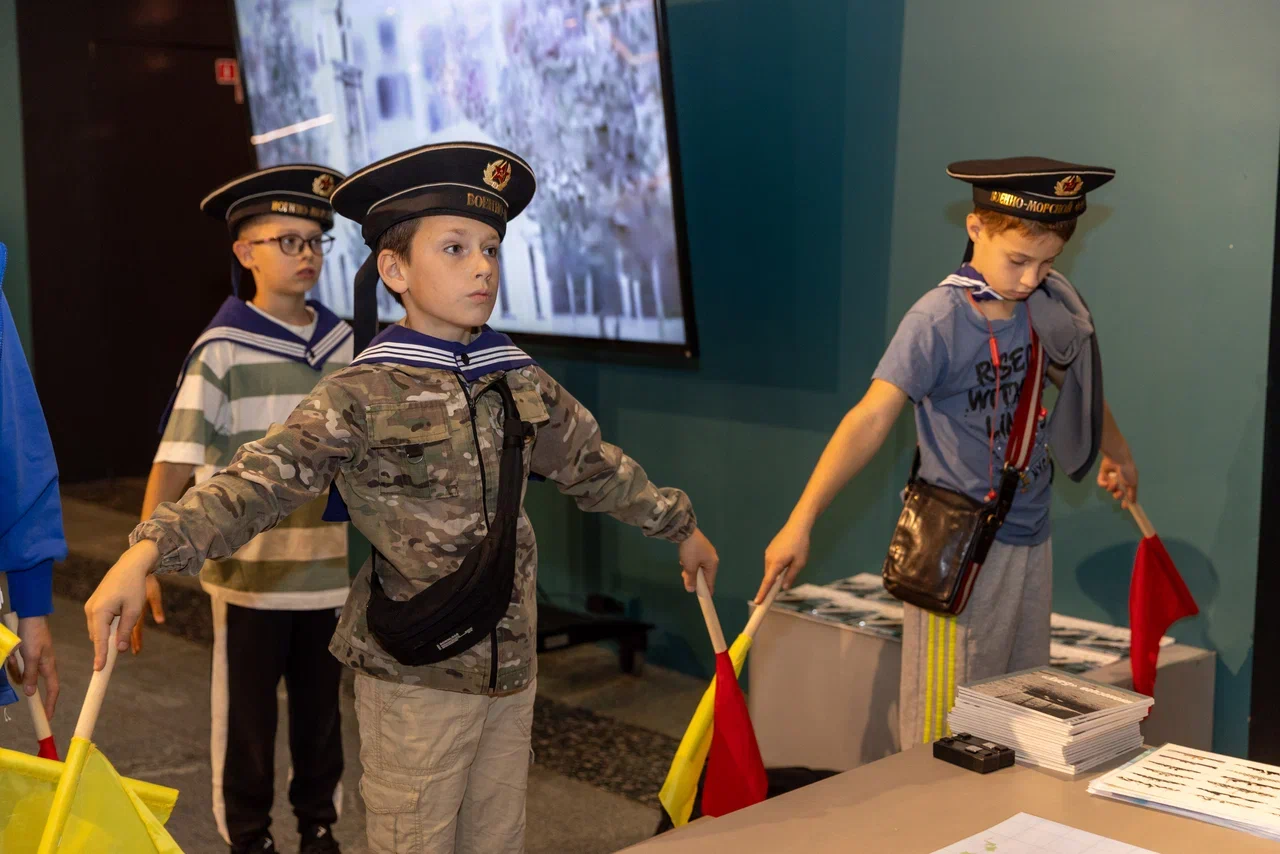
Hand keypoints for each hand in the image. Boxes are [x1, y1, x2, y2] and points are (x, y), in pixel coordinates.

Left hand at [13, 616, 57, 719]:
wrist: (29, 617)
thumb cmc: (33, 635)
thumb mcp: (31, 656)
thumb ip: (31, 675)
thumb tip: (30, 694)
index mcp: (49, 667)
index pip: (53, 690)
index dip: (50, 704)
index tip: (46, 718)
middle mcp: (42, 666)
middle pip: (31, 683)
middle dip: (20, 678)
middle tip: (14, 663)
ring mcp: (34, 661)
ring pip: (21, 676)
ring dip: (14, 669)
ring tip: (13, 655)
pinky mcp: (26, 657)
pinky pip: (17, 667)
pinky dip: (13, 663)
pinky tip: (12, 654)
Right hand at [85, 540, 159, 669]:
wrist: (130, 565)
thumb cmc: (134, 586)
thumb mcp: (133, 610)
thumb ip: (125, 630)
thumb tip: (118, 649)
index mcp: (99, 612)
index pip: (99, 639)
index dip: (100, 655)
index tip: (99, 669)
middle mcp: (91, 610)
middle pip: (97, 636)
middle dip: (105, 646)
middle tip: (111, 662)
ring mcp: (91, 606)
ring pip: (98, 629)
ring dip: (107, 636)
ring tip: (119, 641)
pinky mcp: (95, 604)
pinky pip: (99, 622)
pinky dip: (107, 627)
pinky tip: (117, 627)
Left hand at [678, 528, 718, 593]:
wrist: (685, 530)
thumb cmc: (690, 550)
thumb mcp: (689, 567)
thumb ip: (691, 579)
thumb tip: (691, 590)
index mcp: (713, 564)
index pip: (711, 582)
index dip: (706, 590)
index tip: (704, 598)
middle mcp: (712, 558)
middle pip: (704, 574)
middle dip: (695, 577)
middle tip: (685, 576)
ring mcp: (706, 551)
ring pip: (699, 566)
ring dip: (691, 569)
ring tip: (683, 566)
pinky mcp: (700, 547)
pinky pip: (697, 560)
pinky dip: (690, 562)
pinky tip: (684, 560)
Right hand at [758, 521, 810, 602]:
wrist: (797, 526)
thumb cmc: (800, 545)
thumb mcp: (799, 563)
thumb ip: (791, 576)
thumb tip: (783, 588)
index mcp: (776, 563)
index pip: (767, 582)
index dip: (762, 593)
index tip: (757, 603)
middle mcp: (768, 558)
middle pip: (769, 576)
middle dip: (775, 581)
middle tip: (787, 580)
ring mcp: (768, 553)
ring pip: (771, 569)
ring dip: (778, 572)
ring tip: (792, 562)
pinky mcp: (770, 549)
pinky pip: (772, 562)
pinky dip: (777, 565)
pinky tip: (788, 558)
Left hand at [1098, 452, 1137, 507]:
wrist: (1117, 459)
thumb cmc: (1127, 471)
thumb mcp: (1133, 484)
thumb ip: (1132, 494)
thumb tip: (1133, 502)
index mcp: (1129, 481)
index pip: (1127, 493)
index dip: (1125, 500)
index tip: (1124, 507)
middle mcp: (1120, 480)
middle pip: (1117, 493)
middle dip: (1118, 495)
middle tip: (1118, 493)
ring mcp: (1111, 477)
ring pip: (1109, 489)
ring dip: (1111, 488)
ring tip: (1113, 483)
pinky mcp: (1102, 474)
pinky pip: (1101, 483)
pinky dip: (1103, 484)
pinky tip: (1106, 482)